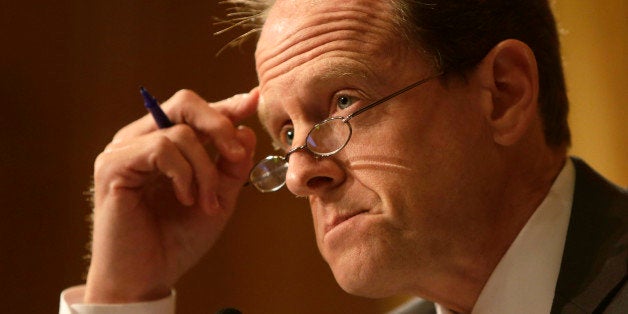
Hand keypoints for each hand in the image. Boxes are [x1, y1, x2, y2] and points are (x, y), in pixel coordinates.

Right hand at [84, 89, 258, 302]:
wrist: (148, 277)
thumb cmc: (178, 240)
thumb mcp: (218, 199)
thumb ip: (231, 166)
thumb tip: (246, 132)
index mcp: (164, 144)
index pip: (196, 112)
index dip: (226, 105)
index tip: (253, 100)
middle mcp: (141, 140)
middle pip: (184, 103)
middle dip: (219, 123)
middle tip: (235, 154)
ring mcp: (124, 150)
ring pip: (179, 130)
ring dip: (205, 168)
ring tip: (205, 202)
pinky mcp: (112, 165)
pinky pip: (161, 147)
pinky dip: (183, 173)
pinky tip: (185, 198)